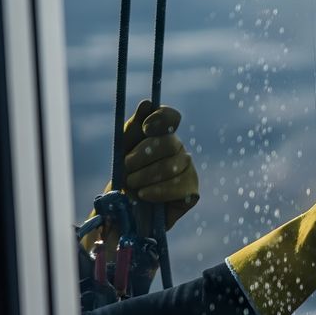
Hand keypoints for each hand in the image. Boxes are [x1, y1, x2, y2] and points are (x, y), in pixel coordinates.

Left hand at [81, 100, 200, 253]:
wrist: (124, 211)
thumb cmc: (123, 177)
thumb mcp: (124, 148)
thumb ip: (135, 125)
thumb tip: (147, 103)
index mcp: (163, 136)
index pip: (172, 117)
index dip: (163, 119)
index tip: (147, 129)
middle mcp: (178, 151)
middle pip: (170, 142)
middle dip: (143, 156)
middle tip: (126, 169)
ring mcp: (188, 171)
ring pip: (173, 165)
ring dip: (147, 176)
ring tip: (133, 186)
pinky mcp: (192, 192)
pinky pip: (180, 185)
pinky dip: (159, 191)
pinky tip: (146, 195)